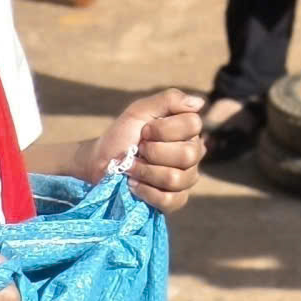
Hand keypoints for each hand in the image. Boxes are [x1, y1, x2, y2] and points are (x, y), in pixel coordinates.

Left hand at [90, 89, 206, 211]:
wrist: (100, 163)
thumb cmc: (122, 135)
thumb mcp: (140, 111)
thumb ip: (169, 100)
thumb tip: (200, 103)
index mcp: (188, 130)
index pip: (193, 125)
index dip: (163, 129)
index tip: (144, 131)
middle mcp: (193, 154)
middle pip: (188, 154)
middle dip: (154, 152)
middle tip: (139, 150)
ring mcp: (186, 179)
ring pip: (176, 178)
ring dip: (146, 172)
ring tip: (132, 168)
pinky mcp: (175, 201)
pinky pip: (170, 200)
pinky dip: (147, 192)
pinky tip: (134, 185)